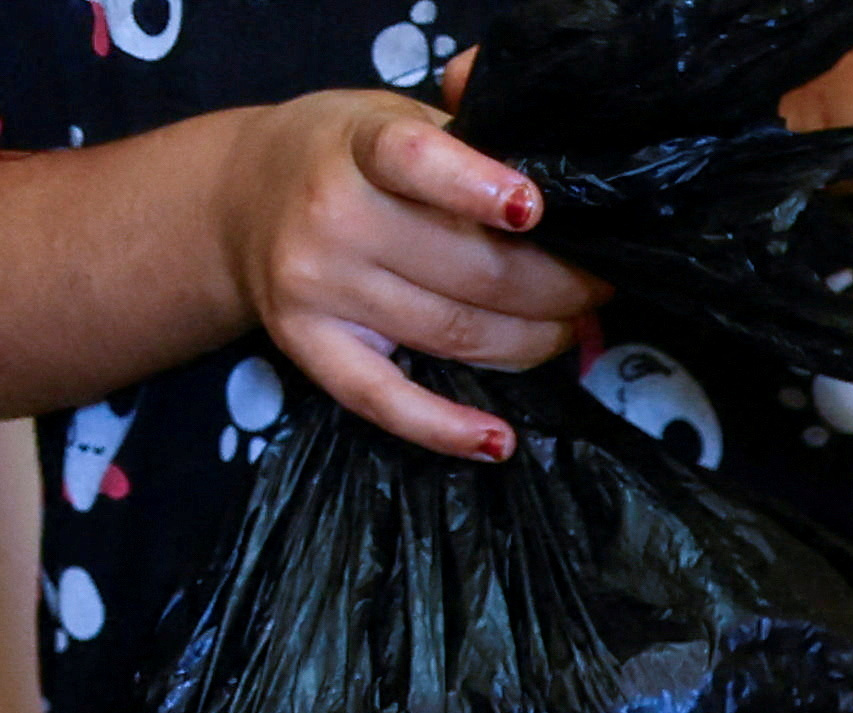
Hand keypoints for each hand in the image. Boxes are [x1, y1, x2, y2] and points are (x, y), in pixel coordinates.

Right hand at [212, 88, 598, 460]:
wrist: (240, 198)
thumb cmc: (349, 158)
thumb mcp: (396, 115)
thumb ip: (469, 119)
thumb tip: (538, 114)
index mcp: (359, 146)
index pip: (418, 164)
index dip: (480, 188)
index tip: (535, 210)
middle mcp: (332, 216)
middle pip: (474, 272)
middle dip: (559, 288)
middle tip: (595, 288)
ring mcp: (318, 286)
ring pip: (456, 335)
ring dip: (534, 343)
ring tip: (569, 329)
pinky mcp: (309, 345)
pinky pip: (385, 400)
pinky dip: (446, 430)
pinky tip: (498, 441)